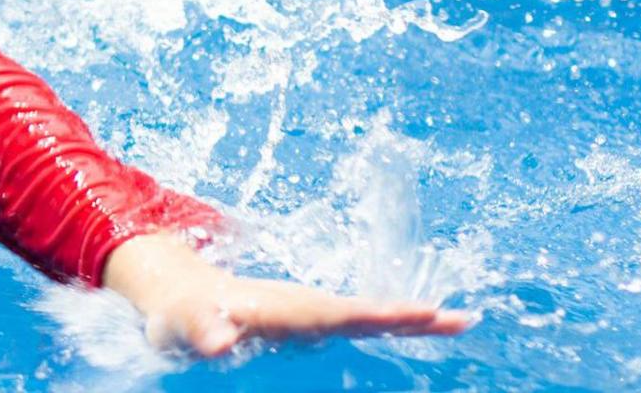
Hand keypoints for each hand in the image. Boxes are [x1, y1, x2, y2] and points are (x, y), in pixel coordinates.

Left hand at [101, 232, 476, 357]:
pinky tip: (420, 327)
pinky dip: (392, 324)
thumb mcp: (185, 327)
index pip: (336, 314)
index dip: (376, 316)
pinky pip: (358, 324)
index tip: (418, 314)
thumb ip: (204, 332)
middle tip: (460, 319)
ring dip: (410, 319)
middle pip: (365, 311)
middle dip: (410, 315)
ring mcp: (310, 313)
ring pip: (368, 316)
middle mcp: (303, 307)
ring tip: (458, 321)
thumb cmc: (182, 316)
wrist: (180, 296)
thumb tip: (221, 344)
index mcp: (281, 308)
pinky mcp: (311, 322)